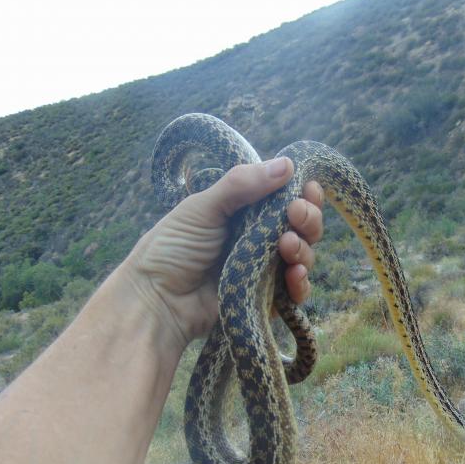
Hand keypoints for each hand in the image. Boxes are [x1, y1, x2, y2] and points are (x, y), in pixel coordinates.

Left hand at [124, 157, 323, 344]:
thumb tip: (287, 164)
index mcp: (245, 212)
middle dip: (308, 218)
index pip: (285, 198)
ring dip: (304, 249)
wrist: (156, 300)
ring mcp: (264, 270)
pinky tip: (295, 274)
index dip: (302, 194)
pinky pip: (295, 292)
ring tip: (287, 246)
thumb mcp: (203, 207)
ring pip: (303, 257)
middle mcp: (259, 239)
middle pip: (302, 226)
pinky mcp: (266, 300)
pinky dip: (301, 283)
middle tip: (296, 214)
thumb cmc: (172, 248)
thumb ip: (242, 185)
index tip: (307, 188)